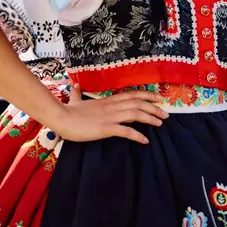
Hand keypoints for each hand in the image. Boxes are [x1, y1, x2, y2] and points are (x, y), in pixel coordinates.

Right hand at [49, 89, 168, 144]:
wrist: (61, 118)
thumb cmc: (68, 111)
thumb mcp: (75, 100)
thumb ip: (77, 93)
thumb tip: (75, 85)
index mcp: (107, 100)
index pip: (131, 95)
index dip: (147, 95)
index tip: (159, 98)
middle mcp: (112, 106)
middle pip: (138, 104)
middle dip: (154, 108)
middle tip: (166, 114)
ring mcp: (110, 117)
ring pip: (135, 114)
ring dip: (150, 118)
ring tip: (160, 123)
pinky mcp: (106, 128)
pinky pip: (126, 131)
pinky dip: (137, 135)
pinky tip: (145, 140)